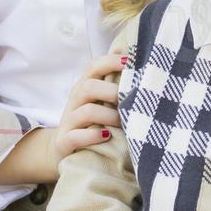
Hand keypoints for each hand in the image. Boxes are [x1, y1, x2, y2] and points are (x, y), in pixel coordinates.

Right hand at [49, 53, 125, 168]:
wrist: (63, 149)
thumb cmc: (93, 124)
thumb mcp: (101, 104)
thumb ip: (116, 91)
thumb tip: (146, 77)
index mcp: (84, 88)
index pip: (94, 67)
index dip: (111, 62)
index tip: (131, 62)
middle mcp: (74, 102)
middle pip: (88, 86)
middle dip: (112, 92)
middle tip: (129, 102)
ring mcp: (68, 122)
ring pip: (86, 111)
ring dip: (109, 116)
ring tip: (123, 123)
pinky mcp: (64, 142)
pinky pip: (75, 137)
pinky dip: (92, 136)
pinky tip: (106, 137)